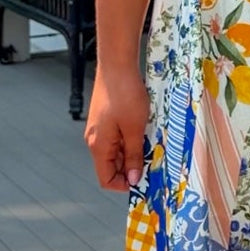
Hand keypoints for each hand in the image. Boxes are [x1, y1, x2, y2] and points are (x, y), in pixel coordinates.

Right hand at [85, 61, 150, 190]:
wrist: (117, 64)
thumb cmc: (124, 94)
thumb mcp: (134, 129)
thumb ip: (133, 155)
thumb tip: (132, 179)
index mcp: (98, 146)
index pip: (106, 179)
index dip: (124, 185)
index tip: (144, 182)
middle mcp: (96, 140)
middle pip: (112, 166)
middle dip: (132, 168)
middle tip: (153, 163)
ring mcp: (101, 129)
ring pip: (117, 151)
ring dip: (134, 152)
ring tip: (151, 145)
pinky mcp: (107, 119)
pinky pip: (119, 138)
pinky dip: (132, 139)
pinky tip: (145, 132)